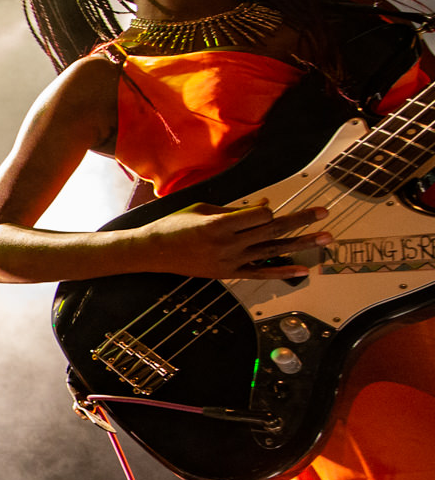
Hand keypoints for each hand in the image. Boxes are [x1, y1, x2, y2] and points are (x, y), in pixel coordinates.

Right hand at [132, 200, 329, 278]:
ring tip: (325, 238)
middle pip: (273, 230)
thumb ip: (236, 209)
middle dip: (301, 220)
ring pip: (273, 251)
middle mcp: (228, 244)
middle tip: (325, 213)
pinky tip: (303, 269)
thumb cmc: (175, 225)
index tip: (263, 209)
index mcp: (220, 224)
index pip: (260, 215)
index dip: (267, 210)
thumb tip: (265, 205)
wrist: (153, 252)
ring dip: (301, 244)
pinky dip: (283, 272)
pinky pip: (261, 274)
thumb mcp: (203, 209)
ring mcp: (230, 261)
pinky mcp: (229, 273)